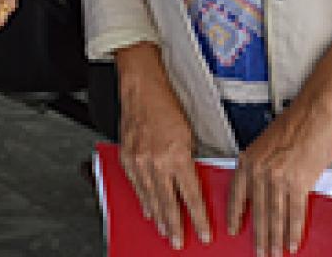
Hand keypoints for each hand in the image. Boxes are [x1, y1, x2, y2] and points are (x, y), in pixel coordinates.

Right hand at [116, 44, 211, 249]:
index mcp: (176, 156)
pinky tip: (148, 209)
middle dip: (174, 226)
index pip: (190, 197)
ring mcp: (139, 162)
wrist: (142, 89)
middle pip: (167, 204)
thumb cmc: (167, 105)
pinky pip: (136, 186)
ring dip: (158, 218)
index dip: (198, 218)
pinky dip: (143, 200)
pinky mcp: (127, 158)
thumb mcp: (189, 134)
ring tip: (164, 231)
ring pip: (150, 198)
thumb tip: (193, 183)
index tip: (204, 233)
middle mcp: (156, 162)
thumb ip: (190, 161)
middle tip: (178, 242)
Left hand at [228, 100, 331, 256]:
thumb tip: (266, 190)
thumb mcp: (265, 145)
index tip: (233, 229)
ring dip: (275, 239)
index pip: (236, 194)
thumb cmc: (293, 125)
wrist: (313, 115)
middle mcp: (259, 171)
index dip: (235, 215)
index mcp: (248, 160)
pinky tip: (292, 242)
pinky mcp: (298, 183)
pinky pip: (294, 214)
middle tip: (259, 252)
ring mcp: (278, 179)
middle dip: (258, 236)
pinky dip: (293, 231)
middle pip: (257, 211)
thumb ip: (262, 168)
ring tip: (275, 252)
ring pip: (274, 217)